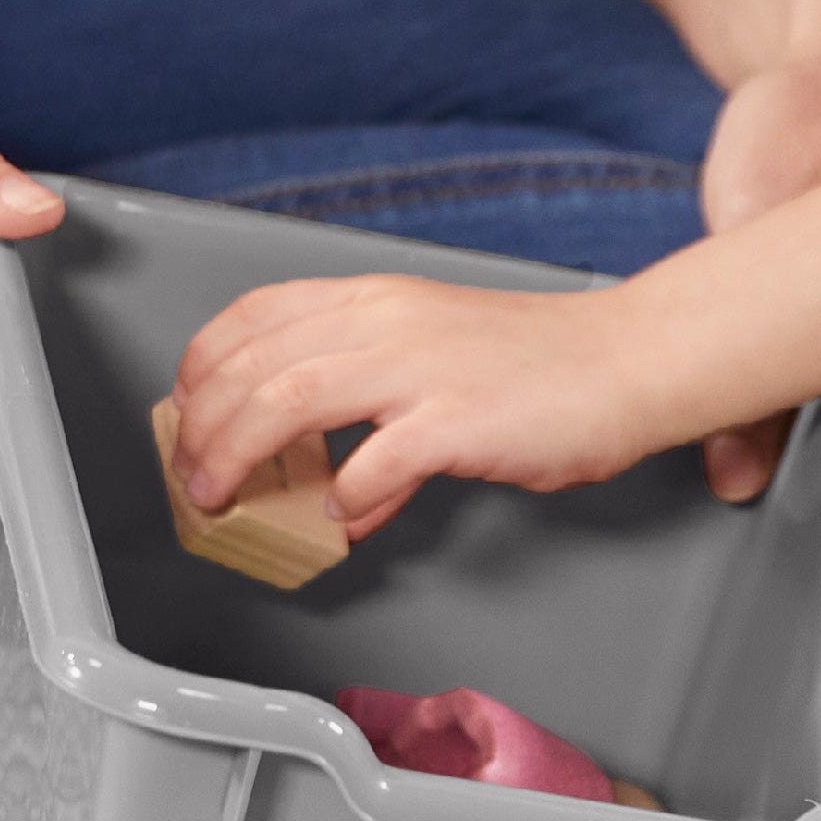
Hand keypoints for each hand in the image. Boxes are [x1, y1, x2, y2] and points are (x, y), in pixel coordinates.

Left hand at [167, 273, 659, 537]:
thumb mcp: (439, 356)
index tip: (188, 412)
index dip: (201, 367)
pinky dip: (341, 500)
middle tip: (193, 478)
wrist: (632, 360)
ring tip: (223, 501)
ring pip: (285, 401)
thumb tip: (331, 487)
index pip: (254, 315)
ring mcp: (421, 369)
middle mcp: (389, 322)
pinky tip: (344, 520)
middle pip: (251, 365)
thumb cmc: (545, 363)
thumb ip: (373, 407)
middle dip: (200, 430)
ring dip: (236, 459)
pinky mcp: (456, 421)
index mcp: (378, 300)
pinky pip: (369, 465)